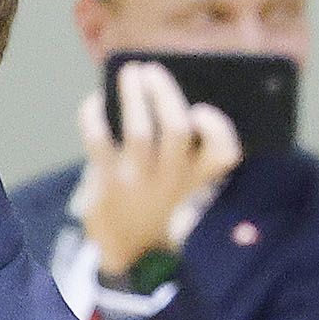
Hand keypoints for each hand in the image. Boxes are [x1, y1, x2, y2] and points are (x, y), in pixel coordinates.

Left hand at [78, 61, 240, 276]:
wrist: (128, 250)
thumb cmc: (160, 205)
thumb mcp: (186, 190)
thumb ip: (191, 155)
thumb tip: (164, 95)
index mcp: (200, 178)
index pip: (224, 152)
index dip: (216, 125)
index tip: (201, 109)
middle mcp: (172, 178)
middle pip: (176, 128)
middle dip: (164, 92)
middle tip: (152, 69)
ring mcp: (139, 180)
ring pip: (139, 129)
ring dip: (133, 95)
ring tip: (130, 73)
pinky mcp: (107, 181)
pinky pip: (99, 139)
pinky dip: (94, 114)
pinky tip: (96, 101)